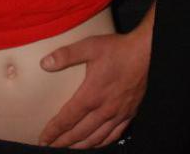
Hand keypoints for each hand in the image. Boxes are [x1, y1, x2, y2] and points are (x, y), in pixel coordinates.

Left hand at [38, 29, 150, 148]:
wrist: (145, 52)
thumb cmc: (117, 49)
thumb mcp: (89, 46)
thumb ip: (66, 55)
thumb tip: (44, 63)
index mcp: (92, 94)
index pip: (68, 119)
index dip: (54, 131)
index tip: (43, 139)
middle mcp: (105, 108)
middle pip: (79, 133)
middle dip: (63, 142)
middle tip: (50, 147)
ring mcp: (118, 113)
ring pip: (96, 138)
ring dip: (80, 145)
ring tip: (69, 148)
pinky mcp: (129, 112)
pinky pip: (114, 134)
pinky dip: (101, 142)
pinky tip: (95, 143)